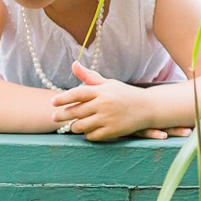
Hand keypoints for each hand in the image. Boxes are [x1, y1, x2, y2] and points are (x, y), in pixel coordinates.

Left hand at [51, 61, 167, 139]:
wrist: (148, 108)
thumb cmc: (125, 94)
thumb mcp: (108, 84)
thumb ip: (89, 77)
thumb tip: (73, 64)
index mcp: (101, 91)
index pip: (77, 93)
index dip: (63, 98)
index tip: (52, 102)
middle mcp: (103, 104)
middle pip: (76, 111)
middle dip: (62, 115)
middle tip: (54, 117)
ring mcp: (108, 118)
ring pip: (81, 126)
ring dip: (74, 126)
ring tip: (72, 125)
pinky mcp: (112, 131)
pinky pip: (92, 136)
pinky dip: (87, 134)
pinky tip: (87, 132)